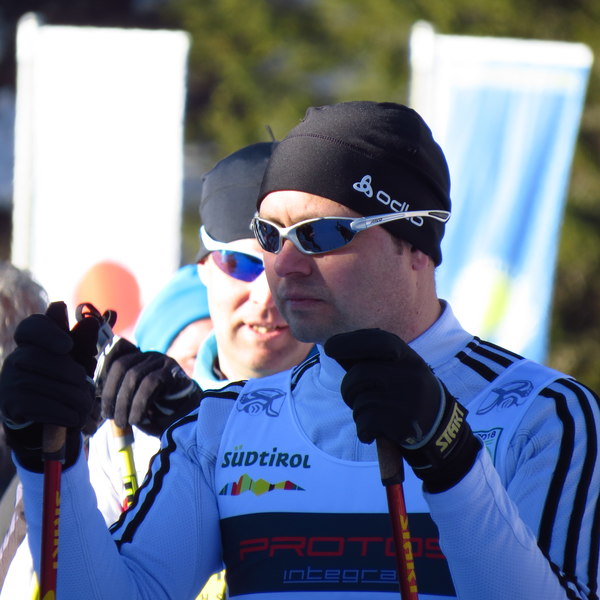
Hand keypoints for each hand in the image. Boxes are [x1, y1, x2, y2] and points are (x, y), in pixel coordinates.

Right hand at [0, 301, 99, 470]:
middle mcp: (16, 358)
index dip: (48, 332)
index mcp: (33, 342)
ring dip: (71, 397)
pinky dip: (62, 413)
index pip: (31, 326)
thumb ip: (83, 342)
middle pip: (40, 357)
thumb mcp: (76, 362)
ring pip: (42, 383)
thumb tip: (91, 321)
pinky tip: (74, 417)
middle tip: (85, 383)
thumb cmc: (63, 382)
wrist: (44, 420)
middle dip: (70, 373)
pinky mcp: (10, 404)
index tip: (67, 345)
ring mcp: (10, 381)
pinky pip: (39, 405)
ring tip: (85, 404)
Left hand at [97, 338, 201, 436]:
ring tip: (122, 422)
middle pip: (121, 365)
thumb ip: (119, 394)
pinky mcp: (173, 372)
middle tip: (109, 417)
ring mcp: (163, 361)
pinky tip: (137, 419)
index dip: (104, 374)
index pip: (115, 355)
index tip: (99, 399)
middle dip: (111, 393)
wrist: (188, 419)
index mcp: (138, 359)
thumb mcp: (133, 402)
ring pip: (134, 375)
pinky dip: (139, 404)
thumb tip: (97, 400)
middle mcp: (150, 355)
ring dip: (124, 402)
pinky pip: (150, 384)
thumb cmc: (158, 412)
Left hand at [324, 328, 480, 491]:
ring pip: (359, 402)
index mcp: (408, 357)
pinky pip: (365, 424)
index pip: (376, 340)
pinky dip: (363, 431)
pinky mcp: (404, 424)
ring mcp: (408, 399)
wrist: (442, 431)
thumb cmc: (408, 396)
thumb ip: (374, 360)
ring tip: (373, 417)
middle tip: (352, 397)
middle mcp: (409, 374)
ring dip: (358, 412)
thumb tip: (335, 349)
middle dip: (348, 389)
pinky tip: (373, 433)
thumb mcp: (401, 370)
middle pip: (358, 374)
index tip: (329, 348)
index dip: (349, 341)